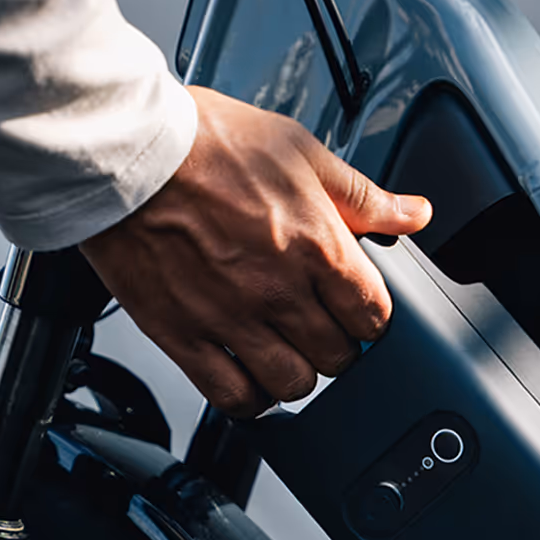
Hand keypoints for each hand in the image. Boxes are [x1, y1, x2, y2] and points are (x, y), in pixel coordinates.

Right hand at [81, 85, 430, 415]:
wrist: (124, 149)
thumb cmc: (206, 142)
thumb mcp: (300, 151)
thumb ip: (362, 196)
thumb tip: (415, 214)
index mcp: (316, 246)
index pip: (375, 316)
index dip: (372, 316)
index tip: (358, 308)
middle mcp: (277, 290)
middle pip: (338, 357)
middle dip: (338, 345)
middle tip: (322, 327)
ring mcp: (229, 318)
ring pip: (292, 384)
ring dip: (298, 374)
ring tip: (287, 351)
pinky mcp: (181, 335)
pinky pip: (231, 396)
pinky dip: (249, 397)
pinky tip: (249, 375)